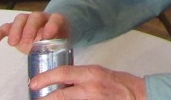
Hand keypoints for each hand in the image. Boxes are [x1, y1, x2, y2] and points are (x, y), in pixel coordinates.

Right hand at [0, 11, 70, 51]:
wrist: (50, 34)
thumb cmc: (56, 39)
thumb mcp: (60, 44)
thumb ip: (57, 50)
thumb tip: (54, 67)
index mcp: (56, 20)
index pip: (55, 19)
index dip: (51, 26)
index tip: (47, 36)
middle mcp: (41, 18)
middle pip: (35, 17)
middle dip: (30, 29)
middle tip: (27, 41)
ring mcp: (27, 21)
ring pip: (20, 19)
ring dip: (16, 30)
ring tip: (13, 44)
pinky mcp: (16, 28)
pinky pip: (6, 27)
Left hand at [29, 64, 146, 99]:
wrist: (136, 94)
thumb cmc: (119, 82)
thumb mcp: (99, 72)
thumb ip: (81, 77)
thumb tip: (62, 82)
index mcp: (90, 73)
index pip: (63, 73)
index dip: (46, 78)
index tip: (33, 83)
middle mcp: (90, 87)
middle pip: (61, 94)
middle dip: (45, 98)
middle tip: (35, 99)